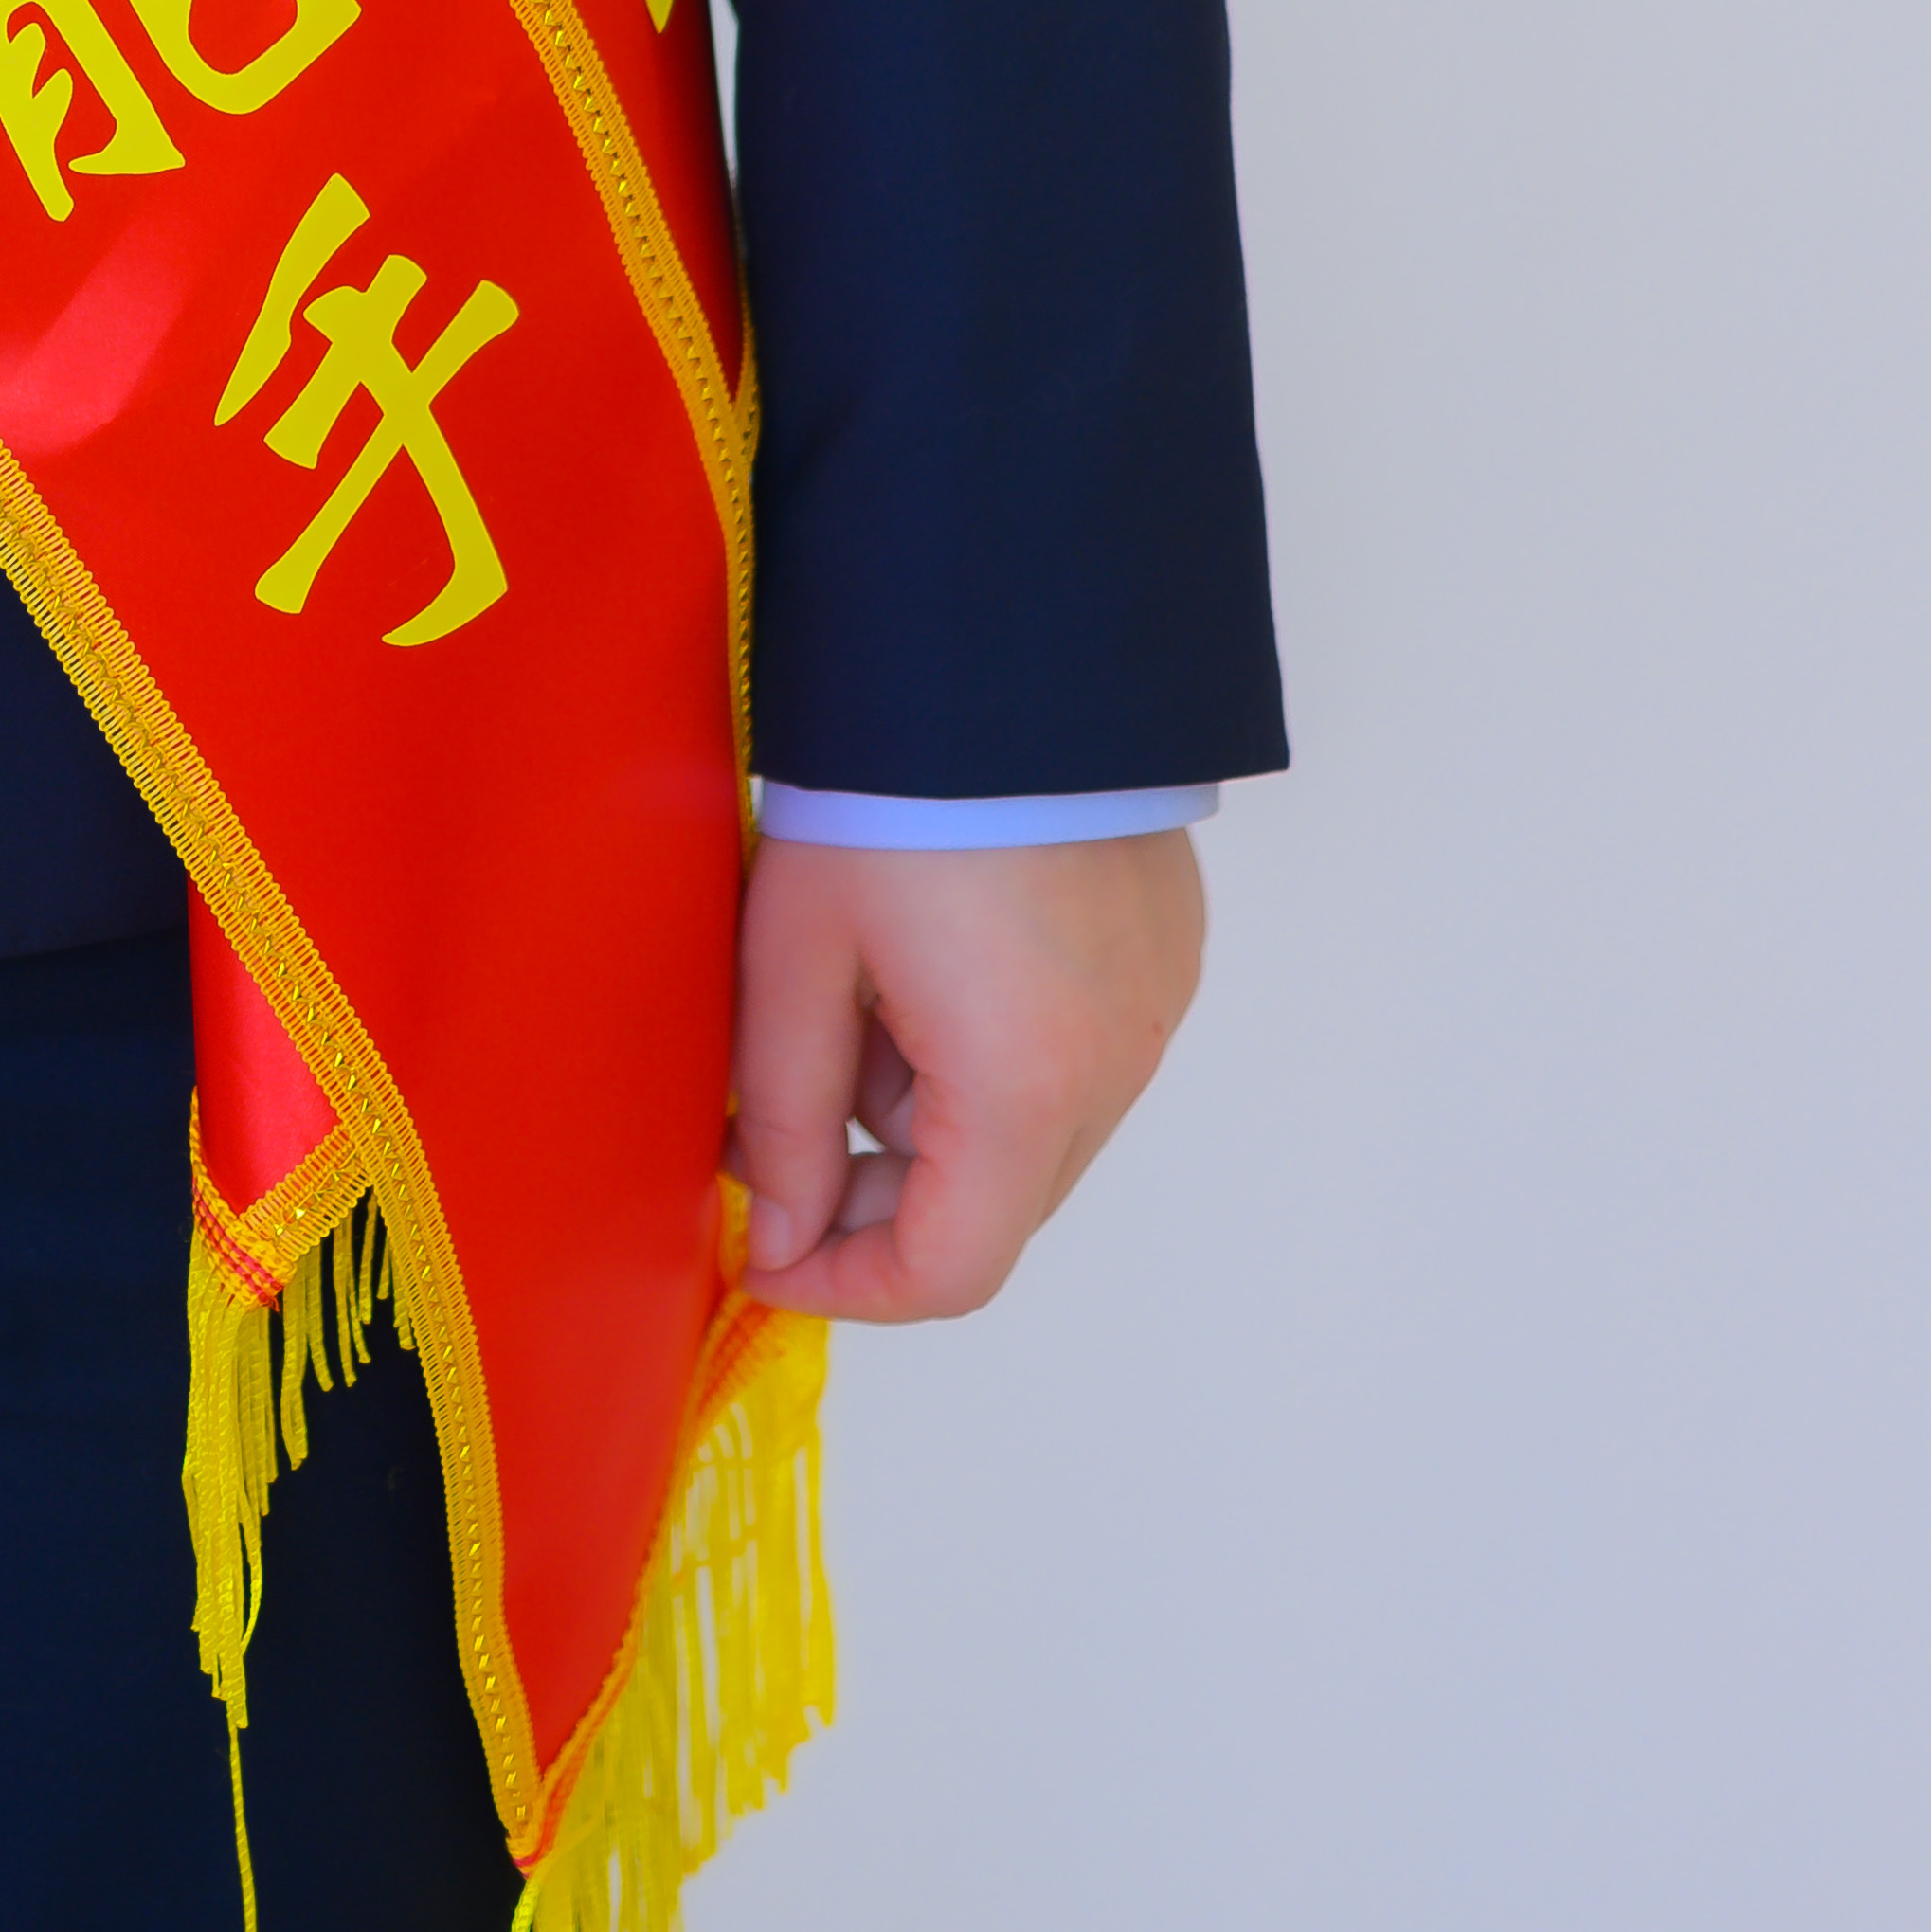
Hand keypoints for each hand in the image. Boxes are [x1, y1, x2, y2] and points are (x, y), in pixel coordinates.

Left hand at [730, 828, 1206, 1326]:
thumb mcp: (797, 955)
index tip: (767, 1250)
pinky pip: (1073, 1057)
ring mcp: (1152, 1012)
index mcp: (1023, 1087)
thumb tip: (778, 1234)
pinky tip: (920, 960)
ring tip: (846, 998)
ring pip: (1031, 1132)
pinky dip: (989, 1050)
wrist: (1000, 647)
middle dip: (875, 1189)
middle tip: (774, 1122)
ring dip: (931, 1112)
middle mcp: (1114, 1069)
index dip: (845, 1284)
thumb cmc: (886, 794)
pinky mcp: (1163, 958)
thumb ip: (784, 1114)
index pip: (947, 1271)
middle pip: (992, 1206)